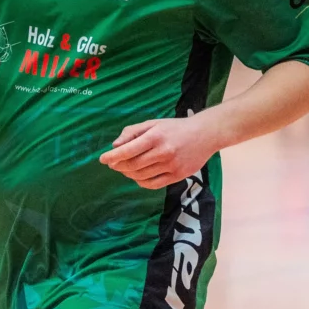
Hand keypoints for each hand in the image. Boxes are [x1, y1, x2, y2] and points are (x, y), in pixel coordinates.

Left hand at [99, 113, 220, 189]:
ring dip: (129, 174)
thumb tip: (115, 145)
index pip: (128, 150)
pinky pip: (153, 184)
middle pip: (133, 165)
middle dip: (119, 166)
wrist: (205, 134)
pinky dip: (141, 182)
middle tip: (113, 164)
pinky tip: (138, 176)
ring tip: (125, 168)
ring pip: (141, 176)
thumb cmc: (176, 127)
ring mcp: (171, 165)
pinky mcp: (178, 176)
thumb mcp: (154, 123)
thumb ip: (133, 132)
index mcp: (155, 136)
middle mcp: (163, 152)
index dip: (113, 157)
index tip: (103, 159)